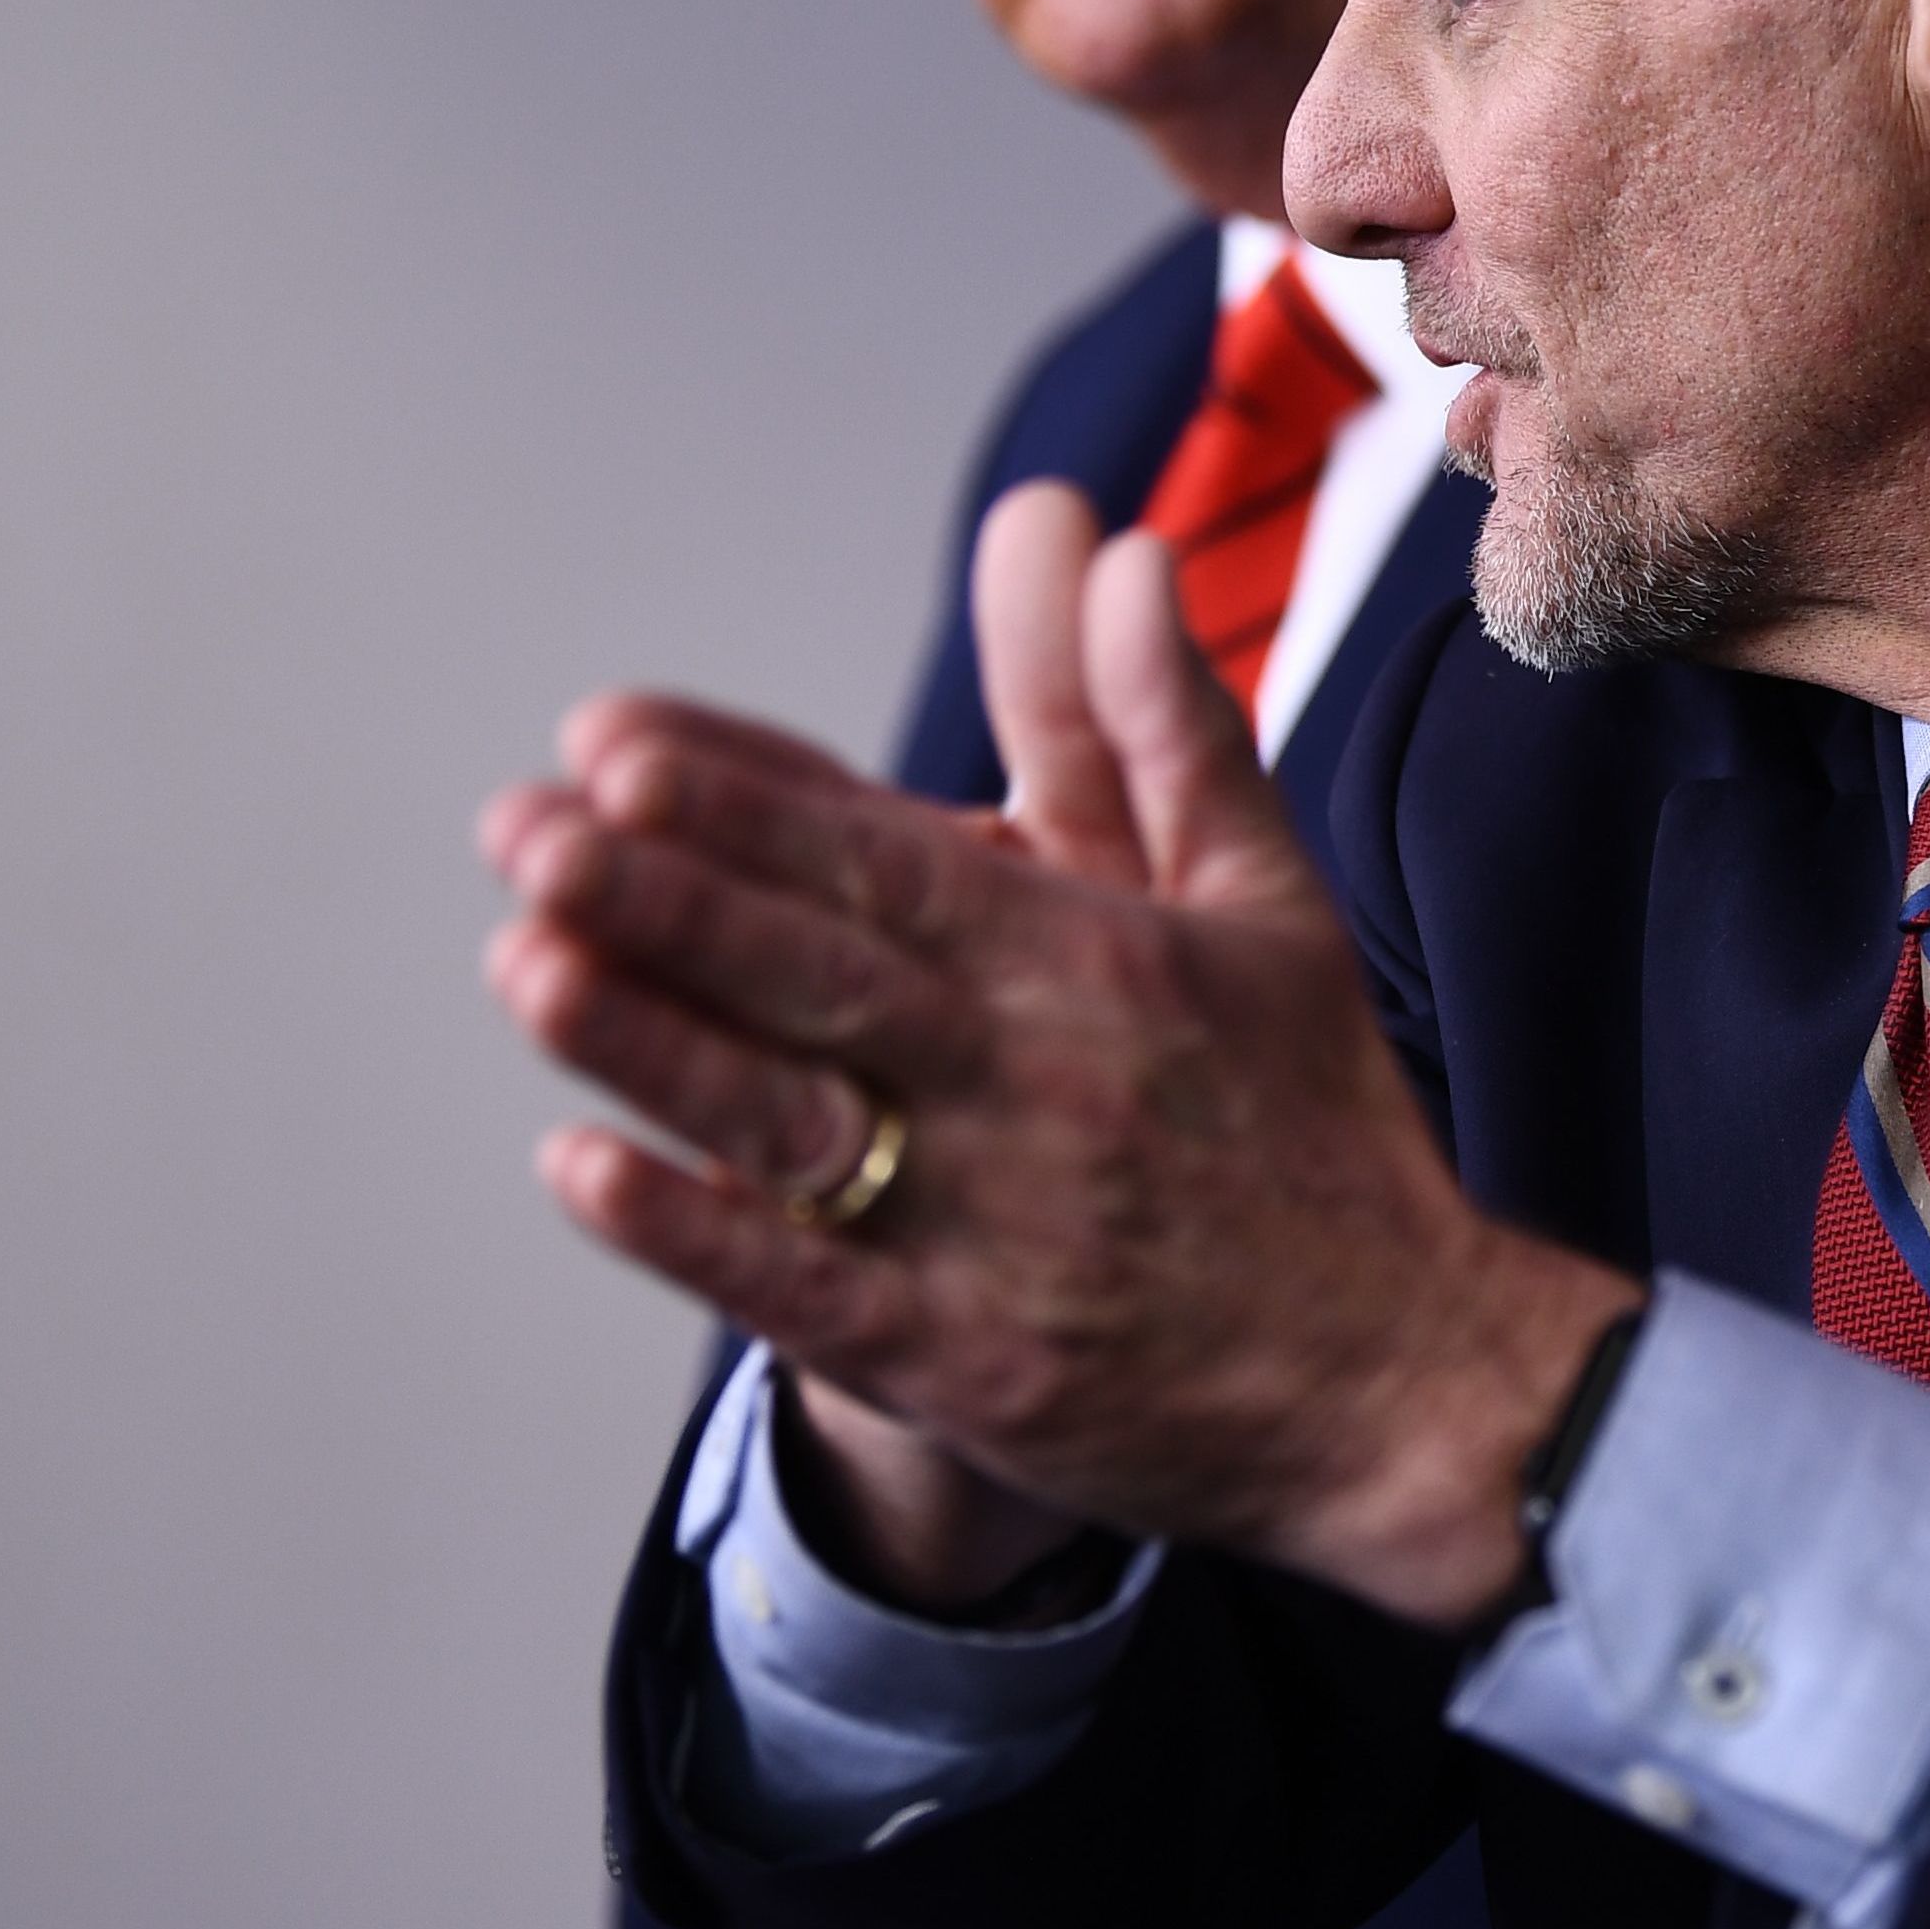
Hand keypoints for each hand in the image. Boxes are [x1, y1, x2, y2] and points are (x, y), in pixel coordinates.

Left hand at [482, 488, 1636, 1627]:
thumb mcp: (1261, 902)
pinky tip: (581, 1170)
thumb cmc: (1314, 1122)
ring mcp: (991, 1228)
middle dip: (662, 896)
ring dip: (650, 1044)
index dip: (746, 802)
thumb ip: (1164, 724)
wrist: (1405, 1378)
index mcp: (1098, 959)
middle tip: (523, 827)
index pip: (890, 859)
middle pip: (819, 972)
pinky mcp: (964, 1363)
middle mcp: (1033, 1080)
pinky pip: (803, 1292)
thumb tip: (1122, 549)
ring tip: (525, 963)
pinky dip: (693, 1233)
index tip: (613, 742)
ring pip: (793, 1120)